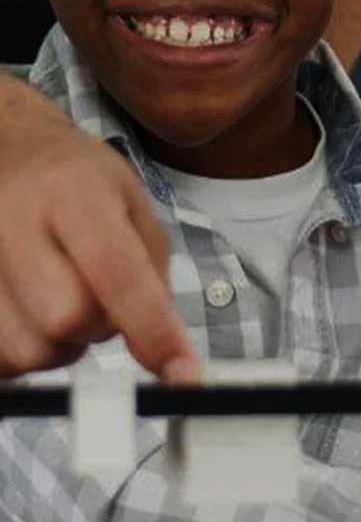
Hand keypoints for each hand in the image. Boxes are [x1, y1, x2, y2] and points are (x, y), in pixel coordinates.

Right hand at [0, 84, 196, 381]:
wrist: (6, 150)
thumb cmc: (77, 180)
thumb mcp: (132, 203)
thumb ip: (151, 270)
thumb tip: (164, 346)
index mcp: (72, 192)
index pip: (116, 272)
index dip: (152, 329)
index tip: (182, 371)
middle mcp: (12, 220)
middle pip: (65, 319)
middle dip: (96, 329)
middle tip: (100, 302)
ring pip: (26, 349)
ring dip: (58, 345)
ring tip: (60, 300)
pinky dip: (23, 352)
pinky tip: (30, 314)